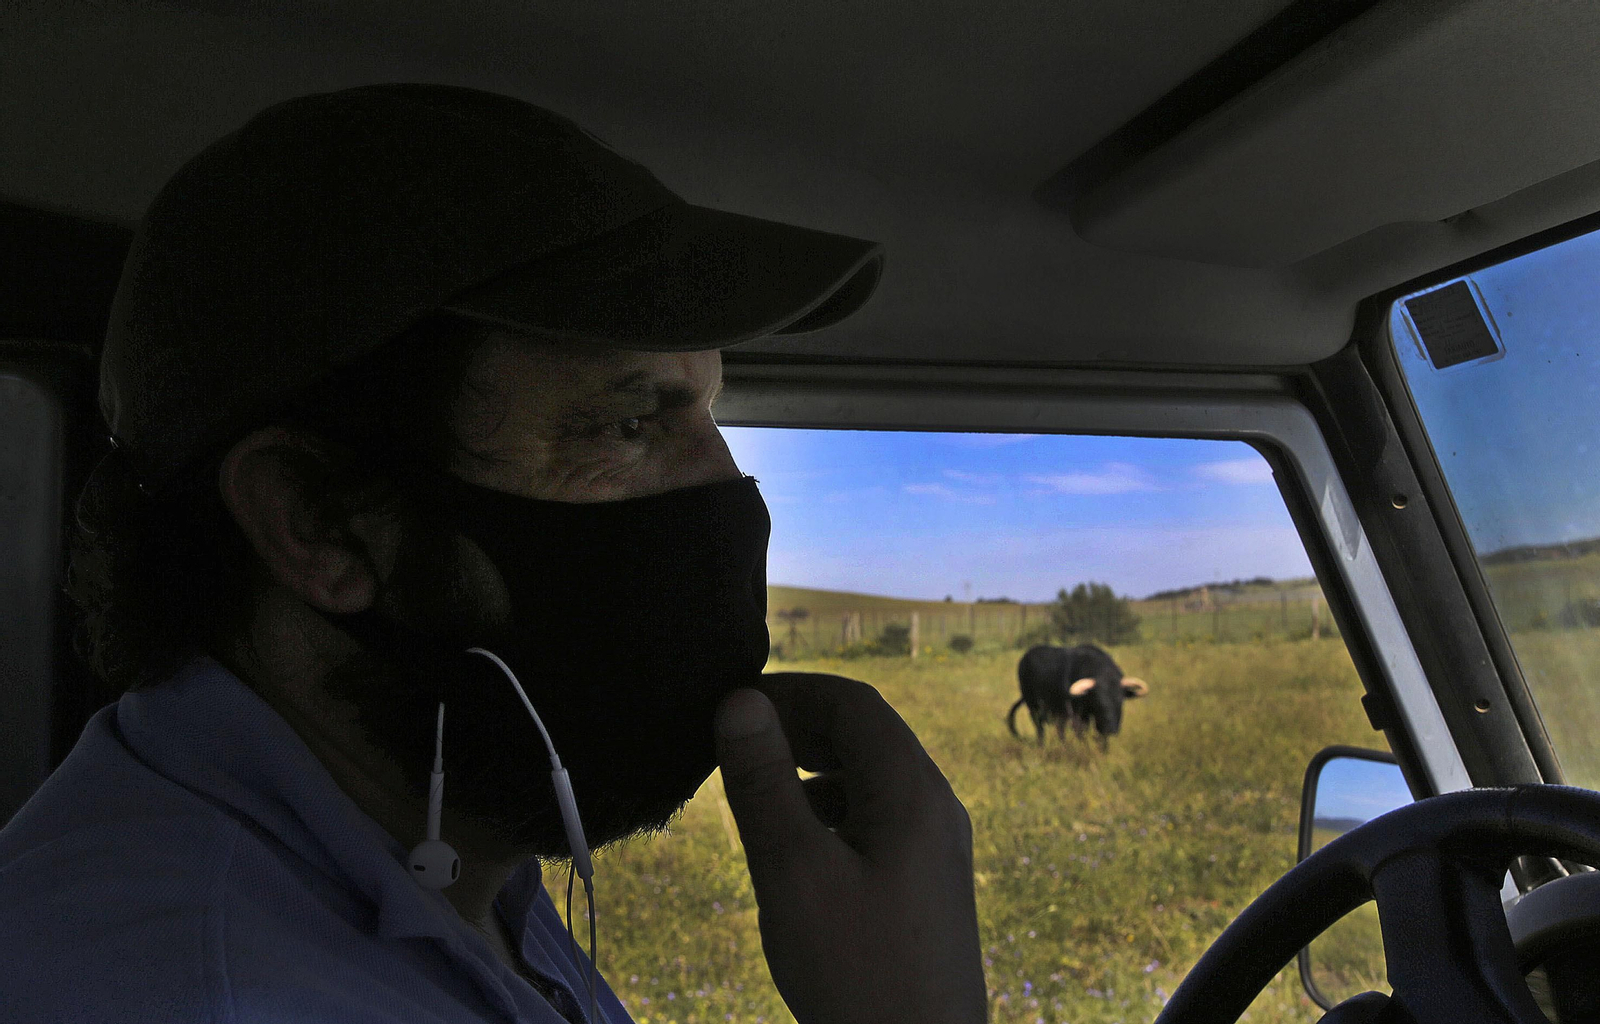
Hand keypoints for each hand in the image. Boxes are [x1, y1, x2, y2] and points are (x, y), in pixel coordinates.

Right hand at [715, 672, 986, 1023]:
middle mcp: (937, 810)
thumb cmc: (857, 975)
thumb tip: (741, 702)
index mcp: (915, 793)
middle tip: (735, 748)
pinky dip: (830, 814)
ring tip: (756, 798)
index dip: (792, 691)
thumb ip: (764, 783)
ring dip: (813, 773)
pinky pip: (878, 821)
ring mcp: (937, 850)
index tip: (731, 707)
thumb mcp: (793, 873)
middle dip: (800, 729)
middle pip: (868, 736)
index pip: (855, 703)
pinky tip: (795, 851)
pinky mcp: (927, 886)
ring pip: (871, 780)